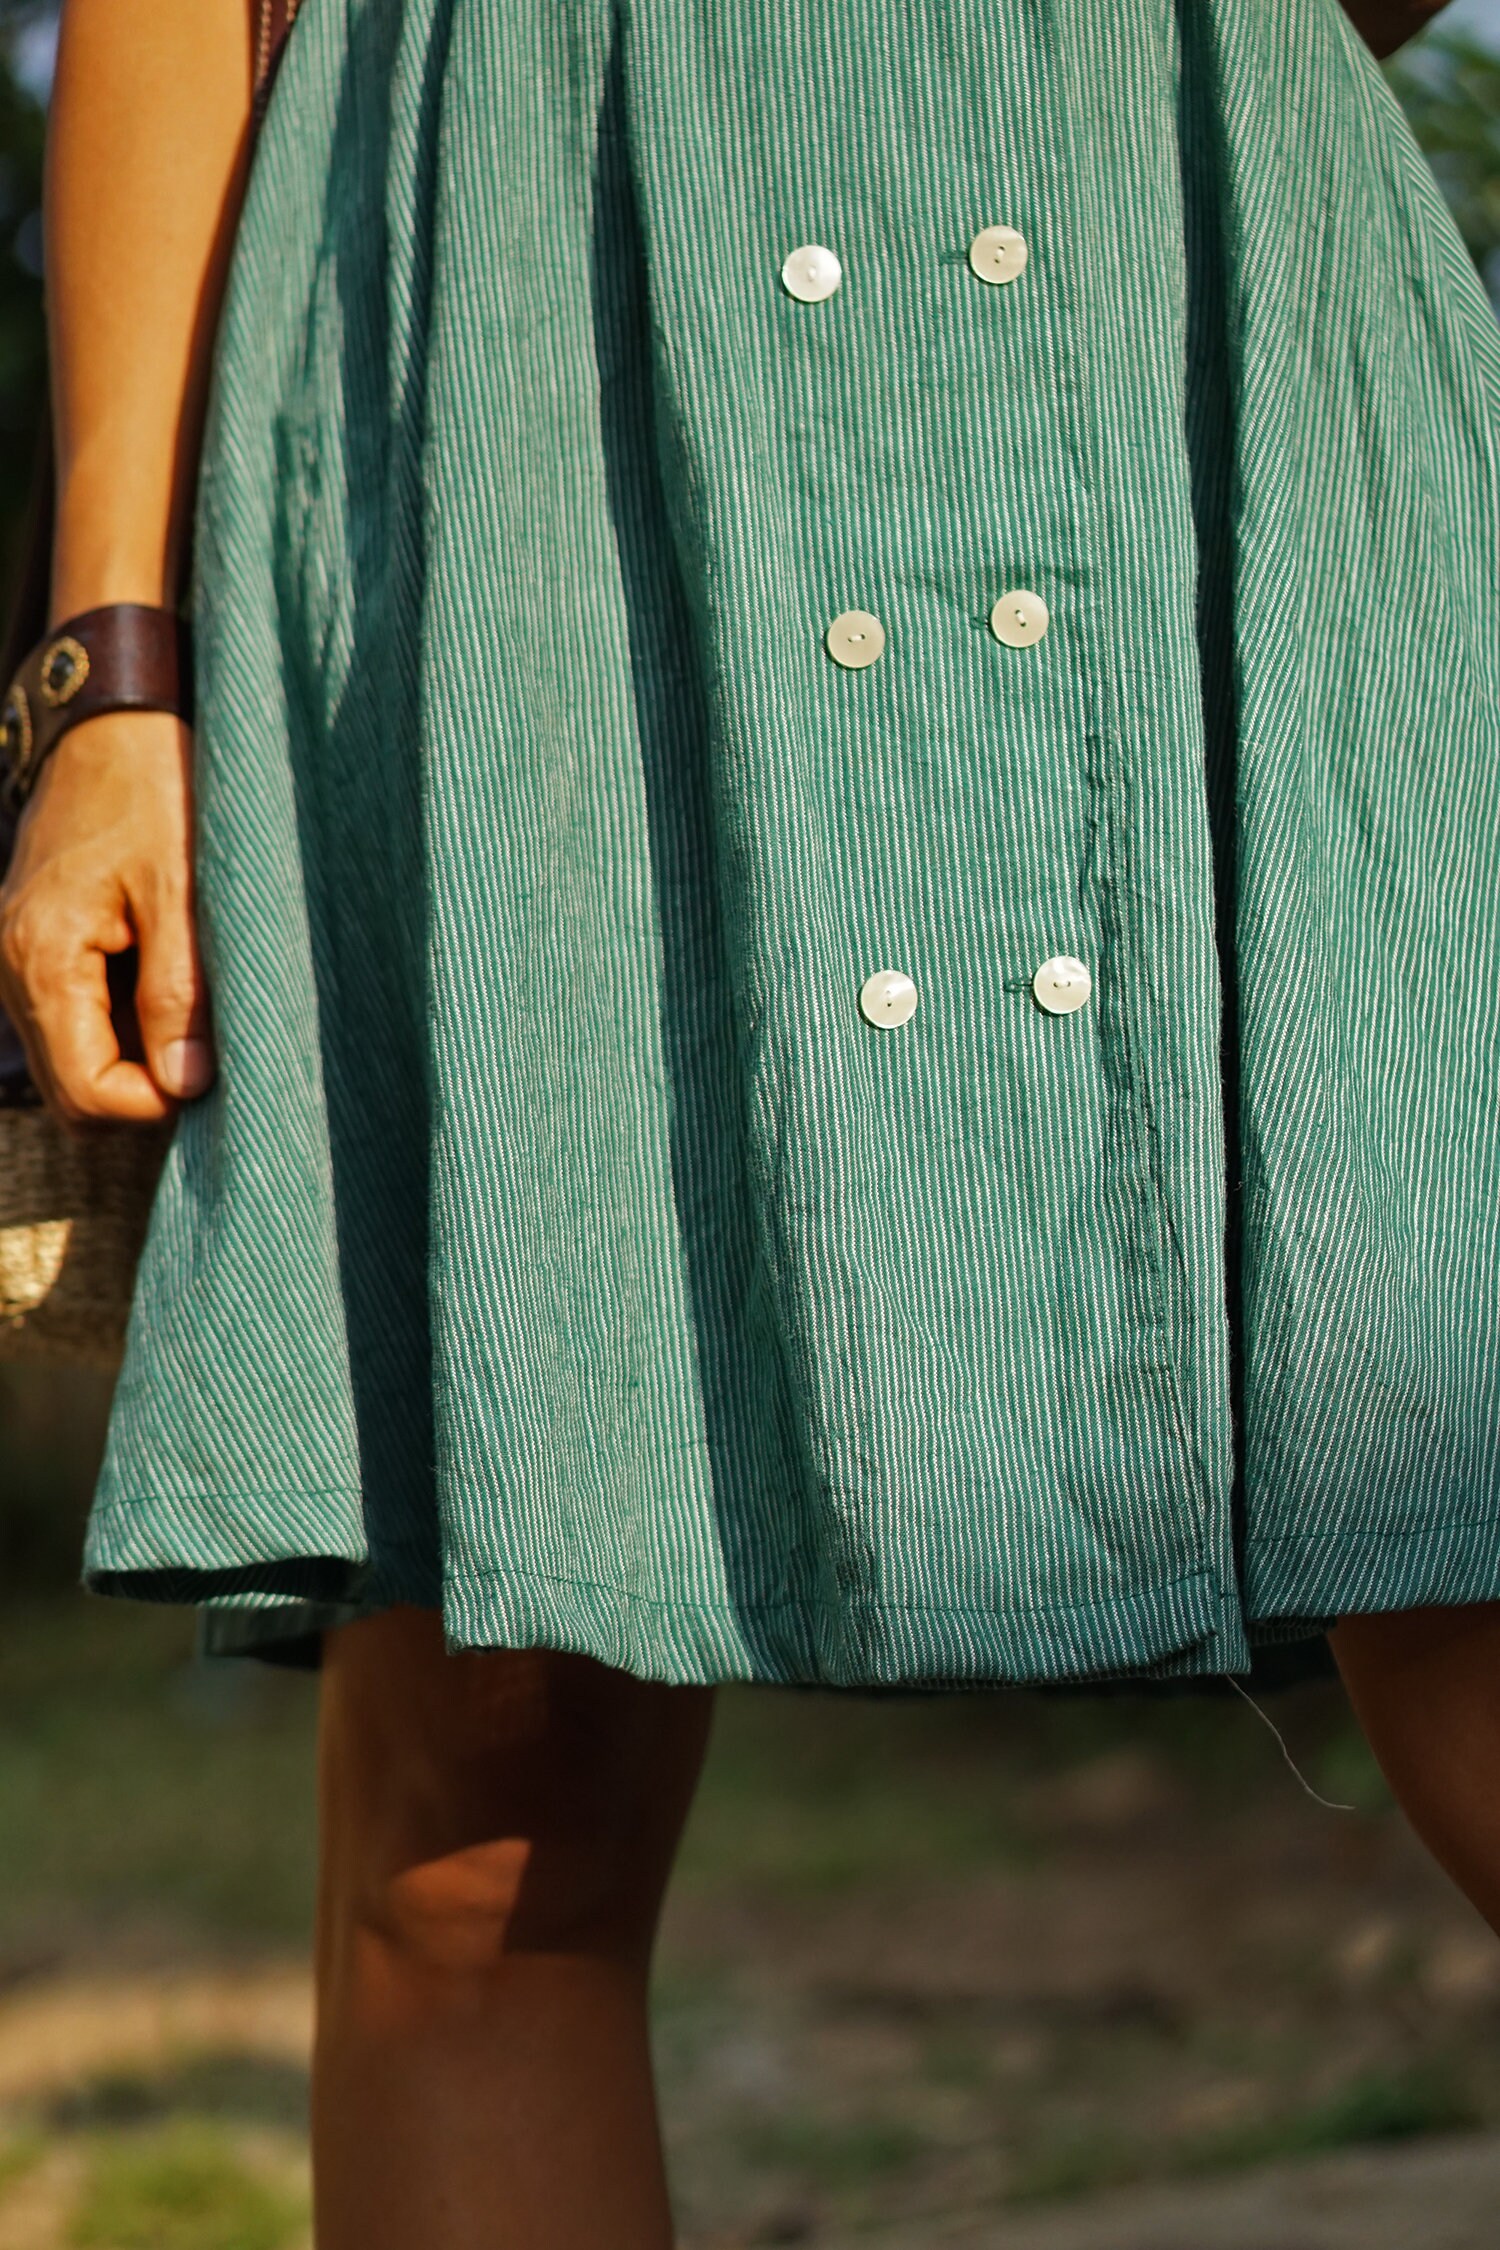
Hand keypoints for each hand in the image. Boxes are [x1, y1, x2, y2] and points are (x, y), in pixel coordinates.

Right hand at [0, 709, 214, 1125]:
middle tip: (212, 1051)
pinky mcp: (35, 949)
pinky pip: (73, 1022)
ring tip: (194, 1010)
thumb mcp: (181, 888)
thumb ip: (179, 991)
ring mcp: (16, 961)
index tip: (211, 1072)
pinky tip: (166, 986)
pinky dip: (122, 1026)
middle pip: (73, 1093)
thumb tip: (186, 1084)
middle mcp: (12, 968)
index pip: (87, 1094)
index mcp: (43, 957)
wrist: (108, 721)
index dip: (154, 1105)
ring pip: (73, 1061)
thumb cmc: (151, 788)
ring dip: (136, 1059)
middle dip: (144, 1092)